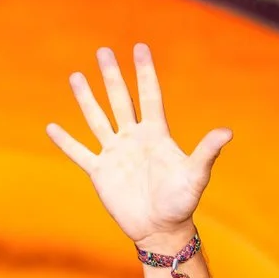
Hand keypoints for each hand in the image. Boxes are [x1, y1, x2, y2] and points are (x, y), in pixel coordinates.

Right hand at [46, 43, 231, 248]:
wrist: (160, 229)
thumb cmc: (181, 202)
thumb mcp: (195, 175)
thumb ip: (206, 152)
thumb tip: (227, 133)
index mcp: (155, 134)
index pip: (149, 96)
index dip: (145, 72)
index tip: (140, 48)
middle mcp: (133, 138)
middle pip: (120, 100)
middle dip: (111, 76)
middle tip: (103, 51)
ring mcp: (115, 153)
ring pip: (97, 119)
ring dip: (86, 99)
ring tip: (76, 76)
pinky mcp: (101, 172)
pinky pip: (80, 153)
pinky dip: (66, 142)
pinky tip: (51, 127)